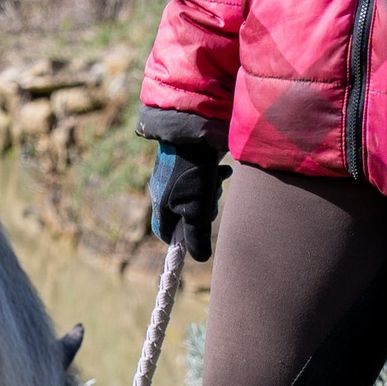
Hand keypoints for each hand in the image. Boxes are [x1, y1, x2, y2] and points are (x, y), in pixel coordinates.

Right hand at [149, 145, 224, 261]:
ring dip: (211, 193)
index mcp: (161, 203)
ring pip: (198, 196)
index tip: (197, 235)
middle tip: (212, 202)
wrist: (197, 127)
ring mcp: (178, 174)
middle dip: (203, 212)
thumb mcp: (197, 208)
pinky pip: (203, 177)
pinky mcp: (191, 161)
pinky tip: (225, 169)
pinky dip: (215, 177)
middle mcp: (166, 189)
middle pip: (186, 215)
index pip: (166, 233)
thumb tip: (200, 258)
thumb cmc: (194, 170)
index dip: (181, 239)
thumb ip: (197, 236)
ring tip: (219, 181)